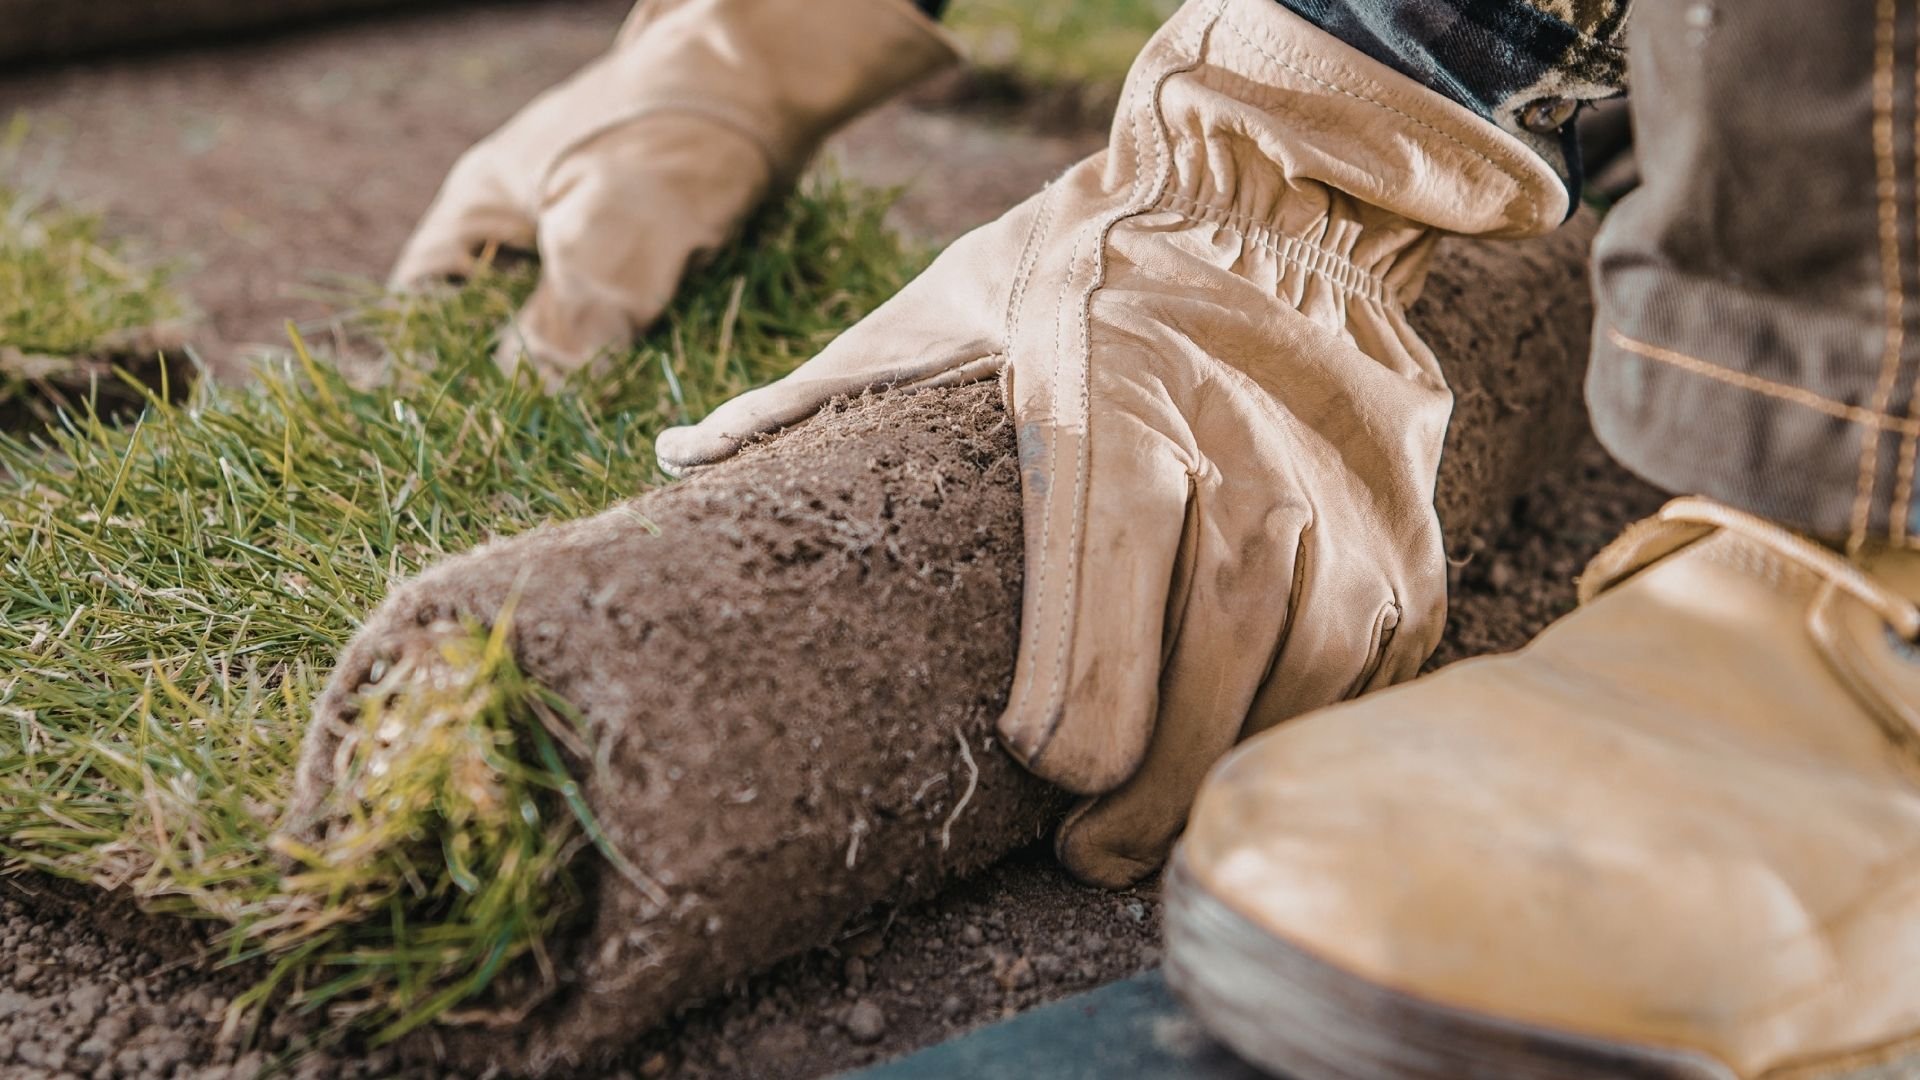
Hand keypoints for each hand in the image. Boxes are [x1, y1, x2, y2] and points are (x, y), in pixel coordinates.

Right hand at [390, 0, 956, 384]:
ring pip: (573, 315)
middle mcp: (528, 214)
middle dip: (527, 378)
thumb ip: (559, 332)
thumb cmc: (669, 148)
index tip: (475, 430)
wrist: (769, 78)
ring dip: (594, 367)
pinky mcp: (656, 232)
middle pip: (501, 315)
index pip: (424, 302)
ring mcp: (592, 220)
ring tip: (611, 427)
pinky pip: (632, 303)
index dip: (439, 367)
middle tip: (554, 444)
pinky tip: (663, 379)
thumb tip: (529, 405)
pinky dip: (643, 340)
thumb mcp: (599, 251)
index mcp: (483, 207)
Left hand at [658, 0, 1565, 885]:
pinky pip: (1372, 663)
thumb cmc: (1094, 260)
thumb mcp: (948, 302)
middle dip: (1142, 799)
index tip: (1034, 769)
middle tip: (1091, 851)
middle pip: (1202, 683)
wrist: (1274, 192)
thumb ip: (826, 389)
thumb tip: (678, 455)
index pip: (1096, 627)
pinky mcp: (1407, 524)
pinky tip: (1253, 747)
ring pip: (1296, 685)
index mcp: (1115, 417)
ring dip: (1228, 779)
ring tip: (1164, 828)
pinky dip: (1312, 723)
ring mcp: (1341, 497)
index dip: (1062, 736)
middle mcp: (1243, 461)